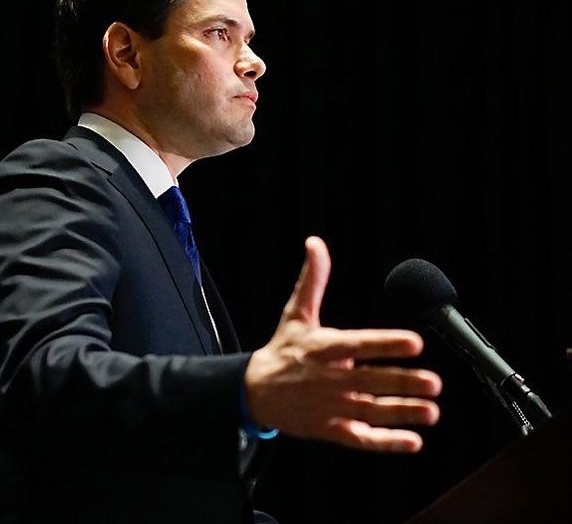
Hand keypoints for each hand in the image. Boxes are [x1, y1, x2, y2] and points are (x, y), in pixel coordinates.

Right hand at [244, 237, 441, 451]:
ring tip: (431, 411)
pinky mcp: (328, 429)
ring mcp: (328, 407)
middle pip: (370, 381)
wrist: (254, 391)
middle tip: (434, 382)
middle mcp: (327, 379)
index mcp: (322, 349)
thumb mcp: (295, 315)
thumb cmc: (283, 349)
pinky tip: (412, 442)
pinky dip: (384, 443)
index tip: (414, 343)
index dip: (386, 345)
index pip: (358, 345)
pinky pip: (359, 439)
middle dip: (403, 383)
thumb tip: (315, 243)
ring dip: (402, 412)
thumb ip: (312, 281)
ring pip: (370, 411)